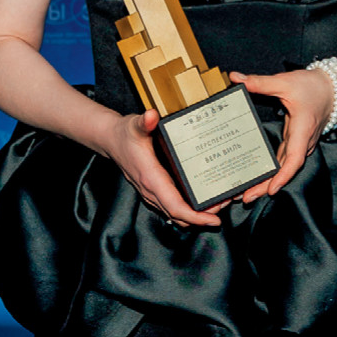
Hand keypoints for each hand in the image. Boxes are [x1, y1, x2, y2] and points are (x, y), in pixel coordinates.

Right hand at [105, 107, 223, 227]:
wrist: (111, 140)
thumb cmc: (125, 134)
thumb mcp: (135, 125)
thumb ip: (144, 121)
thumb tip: (151, 116)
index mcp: (151, 179)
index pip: (175, 207)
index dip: (195, 216)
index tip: (213, 219)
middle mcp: (152, 191)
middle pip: (180, 215)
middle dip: (203, 217)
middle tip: (225, 204)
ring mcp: (152, 194)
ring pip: (176, 214)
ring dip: (197, 214)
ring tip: (218, 203)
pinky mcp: (154, 192)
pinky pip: (172, 207)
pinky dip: (188, 209)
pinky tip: (201, 200)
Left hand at [229, 66, 336, 200]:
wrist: (333, 89)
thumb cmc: (313, 86)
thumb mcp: (285, 81)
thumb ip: (260, 82)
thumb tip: (236, 78)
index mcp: (302, 129)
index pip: (294, 158)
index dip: (283, 175)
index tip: (272, 189)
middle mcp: (302, 142)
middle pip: (285, 170)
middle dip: (266, 186)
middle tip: (245, 198)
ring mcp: (300, 145)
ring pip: (283, 168)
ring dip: (266, 182)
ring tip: (244, 194)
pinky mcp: (295, 144)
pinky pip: (283, 162)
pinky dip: (270, 172)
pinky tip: (255, 178)